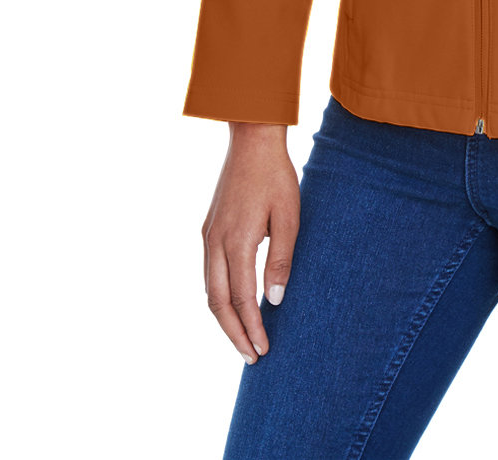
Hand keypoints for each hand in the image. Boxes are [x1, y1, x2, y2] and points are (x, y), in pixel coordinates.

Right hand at [201, 122, 298, 362]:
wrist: (251, 140)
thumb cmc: (276, 176)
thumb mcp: (289, 216)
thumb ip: (281, 259)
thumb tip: (274, 300)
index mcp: (237, 240)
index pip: (241, 298)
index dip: (251, 327)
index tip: (263, 350)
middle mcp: (215, 242)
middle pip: (218, 302)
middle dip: (233, 333)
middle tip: (251, 357)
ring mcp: (208, 235)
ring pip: (209, 290)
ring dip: (224, 318)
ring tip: (242, 338)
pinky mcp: (208, 229)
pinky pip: (208, 273)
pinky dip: (219, 296)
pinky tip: (233, 303)